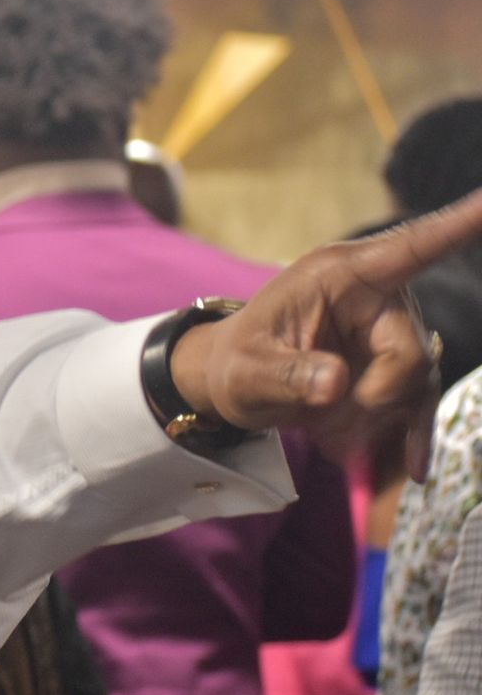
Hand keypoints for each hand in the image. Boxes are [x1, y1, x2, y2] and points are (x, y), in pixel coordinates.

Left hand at [169, 189, 481, 480]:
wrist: (234, 384)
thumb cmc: (235, 362)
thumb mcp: (246, 371)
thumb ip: (288, 376)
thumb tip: (336, 384)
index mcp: (340, 275)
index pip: (411, 246)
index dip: (460, 224)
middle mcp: (376, 297)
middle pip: (409, 350)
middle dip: (371, 398)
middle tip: (324, 424)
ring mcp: (390, 333)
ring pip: (415, 382)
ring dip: (375, 419)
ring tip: (326, 438)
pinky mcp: (392, 370)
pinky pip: (417, 404)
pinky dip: (410, 436)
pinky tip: (416, 471)